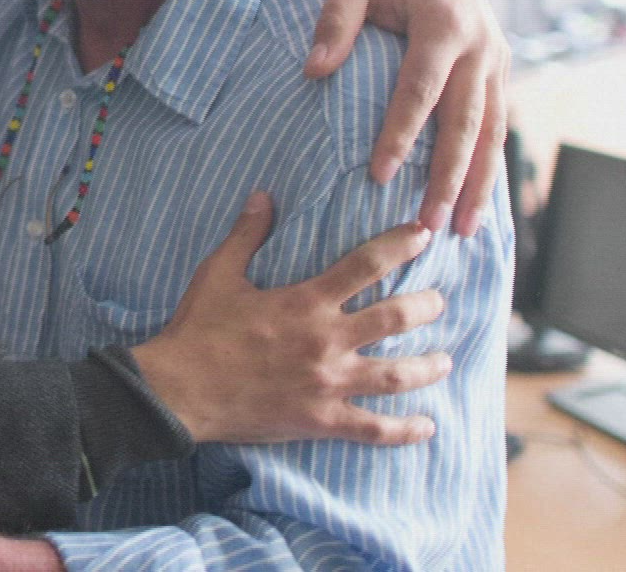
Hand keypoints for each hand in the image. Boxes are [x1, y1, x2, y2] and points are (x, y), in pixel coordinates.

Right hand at [132, 192, 449, 445]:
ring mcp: (328, 383)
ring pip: (396, 375)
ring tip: (445, 361)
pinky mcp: (321, 419)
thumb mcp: (219, 274)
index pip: (366, 265)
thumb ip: (247, 234)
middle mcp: (327, 340)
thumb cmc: (198, 329)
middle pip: (395, 318)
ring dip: (428, 367)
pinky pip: (374, 429)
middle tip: (439, 302)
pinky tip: (426, 427)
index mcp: (306, 302)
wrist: (180, 390)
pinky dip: (404, 430)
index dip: (400, 246)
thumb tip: (263, 196)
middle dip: (426, 306)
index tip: (425, 235)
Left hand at [305, 0, 508, 235]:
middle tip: (429, 225)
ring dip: (479, 184)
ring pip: (493, 132)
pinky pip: (499, 125)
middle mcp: (480, 46)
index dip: (401, 134)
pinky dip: (490, 166)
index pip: (420, 90)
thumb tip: (314, 70)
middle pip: (466, 123)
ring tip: (463, 231)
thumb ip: (334, 21)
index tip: (380, 175)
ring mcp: (496, 59)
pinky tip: (477, 202)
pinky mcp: (500, 70)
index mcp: (444, 24)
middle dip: (450, 178)